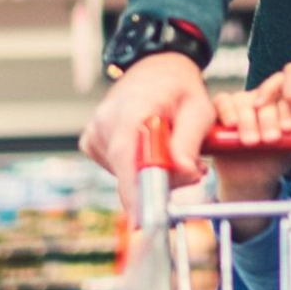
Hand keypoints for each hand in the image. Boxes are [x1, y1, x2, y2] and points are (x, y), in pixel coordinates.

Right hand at [80, 51, 216, 211]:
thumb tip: (184, 174)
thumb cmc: (180, 88)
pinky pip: (119, 168)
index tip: (144, 222)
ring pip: (125, 174)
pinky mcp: (92, 143)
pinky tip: (154, 148)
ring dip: (153, 173)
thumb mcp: (198, 110)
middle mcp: (105, 123)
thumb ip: (189, 142)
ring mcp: (95, 134)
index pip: (127, 158)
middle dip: (162, 181)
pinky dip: (139, 167)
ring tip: (176, 150)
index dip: (135, 192)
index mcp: (131, 110)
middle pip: (129, 172)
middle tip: (194, 169)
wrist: (156, 67)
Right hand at [208, 91, 290, 204]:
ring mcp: (244, 99)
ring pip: (245, 100)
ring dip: (249, 121)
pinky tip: (233, 124)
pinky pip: (223, 100)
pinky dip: (227, 110)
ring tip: (252, 141)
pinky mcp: (224, 106)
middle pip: (268, 97)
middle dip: (270, 118)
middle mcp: (267, 95)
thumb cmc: (276, 158)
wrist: (251, 175)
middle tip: (272, 138)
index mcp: (288, 99)